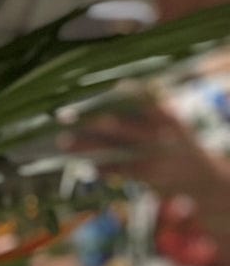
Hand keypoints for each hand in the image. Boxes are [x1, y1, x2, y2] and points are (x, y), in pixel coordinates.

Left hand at [62, 97, 211, 198]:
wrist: (203, 179)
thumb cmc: (178, 146)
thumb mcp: (171, 122)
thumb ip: (149, 108)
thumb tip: (116, 92)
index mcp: (165, 114)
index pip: (138, 96)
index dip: (113, 92)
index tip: (87, 86)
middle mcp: (158, 132)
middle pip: (118, 122)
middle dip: (89, 118)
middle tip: (63, 115)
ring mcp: (152, 154)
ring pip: (113, 147)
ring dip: (87, 145)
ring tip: (62, 141)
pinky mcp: (147, 175)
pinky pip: (118, 169)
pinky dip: (101, 166)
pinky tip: (83, 165)